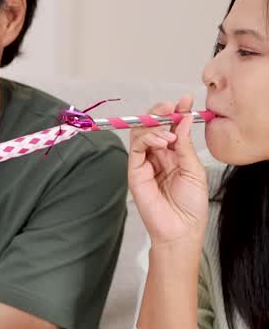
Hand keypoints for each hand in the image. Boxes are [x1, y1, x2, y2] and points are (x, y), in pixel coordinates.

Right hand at [128, 96, 208, 249]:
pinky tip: (162, 141)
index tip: (186, 100)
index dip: (177, 113)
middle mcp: (157, 156)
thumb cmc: (190, 205)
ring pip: (141, 133)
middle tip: (172, 106)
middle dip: (161, 113)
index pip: (171, 127)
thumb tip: (184, 120)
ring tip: (169, 131)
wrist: (181, 228)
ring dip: (154, 125)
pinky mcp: (134, 172)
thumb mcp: (194, 169)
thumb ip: (184, 145)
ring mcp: (144, 163)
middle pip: (152, 126)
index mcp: (173, 155)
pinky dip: (148, 138)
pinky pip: (136, 148)